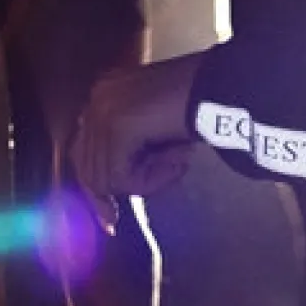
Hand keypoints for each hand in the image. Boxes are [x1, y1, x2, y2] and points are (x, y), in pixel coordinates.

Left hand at [70, 52, 203, 229]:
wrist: (221, 85)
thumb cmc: (203, 104)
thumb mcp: (161, 129)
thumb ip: (137, 147)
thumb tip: (118, 184)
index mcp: (107, 92)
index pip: (84, 148)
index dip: (95, 185)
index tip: (107, 217)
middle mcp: (99, 98)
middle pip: (86, 165)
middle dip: (103, 196)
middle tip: (114, 220)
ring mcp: (104, 109)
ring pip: (106, 176)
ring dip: (144, 182)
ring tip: (177, 165)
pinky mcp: (117, 125)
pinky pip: (122, 176)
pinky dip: (151, 180)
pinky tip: (180, 162)